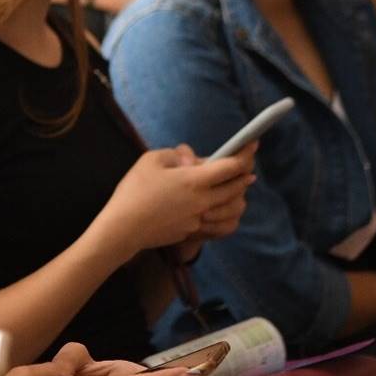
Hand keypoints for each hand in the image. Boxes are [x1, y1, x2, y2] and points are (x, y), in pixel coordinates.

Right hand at [92, 144, 255, 259]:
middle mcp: (203, 201)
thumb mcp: (151, 160)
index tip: (253, 143)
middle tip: (247, 168)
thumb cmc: (134, 191)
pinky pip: (216, 223)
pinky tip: (220, 210)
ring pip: (230, 207)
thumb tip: (191, 160)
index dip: (245, 153)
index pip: (230, 166)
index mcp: (195, 180)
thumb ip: (175, 155)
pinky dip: (224, 214)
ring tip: (238, 189)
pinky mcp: (191, 231)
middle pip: (235, 188)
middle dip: (244, 175)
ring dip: (237, 196)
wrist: (123, 229)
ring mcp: (198, 219)